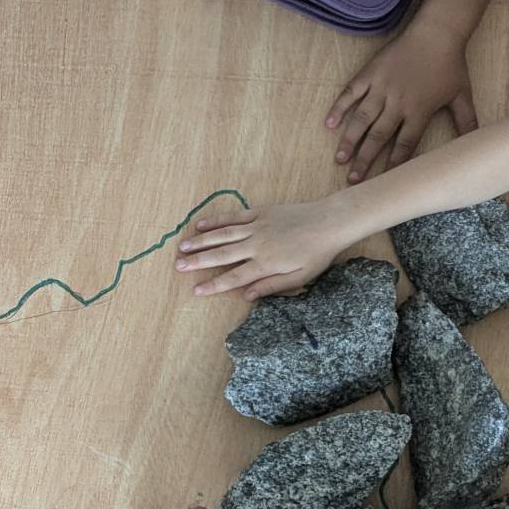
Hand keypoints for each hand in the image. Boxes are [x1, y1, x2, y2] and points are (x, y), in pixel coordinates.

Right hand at [174, 203, 350, 299]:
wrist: (330, 222)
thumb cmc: (317, 254)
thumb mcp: (299, 278)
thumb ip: (271, 286)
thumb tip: (246, 295)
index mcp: (265, 264)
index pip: (234, 277)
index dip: (213, 285)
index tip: (196, 290)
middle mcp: (257, 245)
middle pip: (222, 255)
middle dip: (198, 261)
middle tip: (178, 265)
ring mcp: (257, 227)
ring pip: (223, 235)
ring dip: (201, 241)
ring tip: (182, 246)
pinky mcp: (260, 213)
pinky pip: (234, 217)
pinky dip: (216, 220)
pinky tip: (201, 224)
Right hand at [327, 26, 478, 183]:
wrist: (437, 32)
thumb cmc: (450, 64)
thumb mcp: (462, 94)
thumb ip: (467, 121)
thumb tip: (477, 142)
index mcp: (419, 111)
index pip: (405, 144)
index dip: (393, 164)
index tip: (383, 182)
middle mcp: (398, 103)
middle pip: (379, 137)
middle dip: (365, 159)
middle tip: (353, 180)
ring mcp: (381, 88)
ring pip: (362, 119)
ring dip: (350, 140)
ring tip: (340, 159)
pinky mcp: (370, 74)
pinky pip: (351, 92)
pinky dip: (339, 107)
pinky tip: (329, 124)